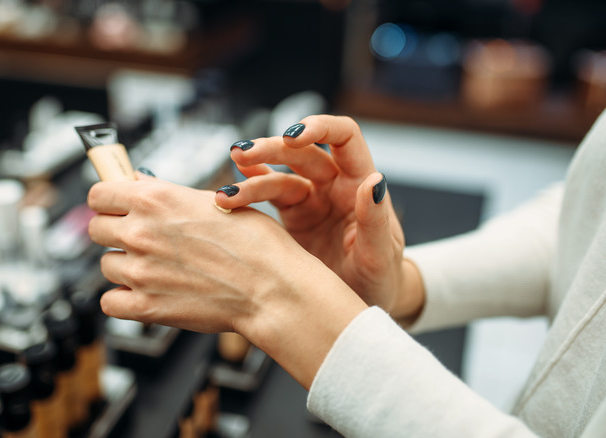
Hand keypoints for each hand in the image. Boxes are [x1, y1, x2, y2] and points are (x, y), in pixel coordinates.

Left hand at [87, 175, 366, 387]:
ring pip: (105, 265)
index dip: (108, 200)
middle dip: (116, 231)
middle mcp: (141, 232)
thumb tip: (138, 185)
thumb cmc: (256, 244)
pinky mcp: (146, 307)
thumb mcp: (215, 201)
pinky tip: (147, 293)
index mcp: (155, 199)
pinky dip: (124, 300)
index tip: (116, 206)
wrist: (273, 288)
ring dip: (125, 266)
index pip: (98, 193)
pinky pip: (110, 302)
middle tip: (142, 238)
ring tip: (158, 268)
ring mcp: (140, 272)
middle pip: (96, 229)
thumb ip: (168, 194)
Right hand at [215, 115, 421, 318]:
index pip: (344, 137)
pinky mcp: (292, 216)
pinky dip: (248, 189)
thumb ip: (375, 221)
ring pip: (278, 175)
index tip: (293, 136)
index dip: (319, 127)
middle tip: (241, 155)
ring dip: (251, 176)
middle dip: (271, 150)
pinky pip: (267, 196)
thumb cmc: (379, 280)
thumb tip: (374, 180)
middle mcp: (334, 184)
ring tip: (224, 194)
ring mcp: (311, 199)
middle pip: (300, 152)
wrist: (358, 309)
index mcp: (359, 183)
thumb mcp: (381, 256)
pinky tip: (227, 191)